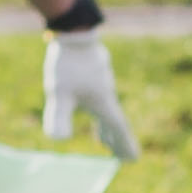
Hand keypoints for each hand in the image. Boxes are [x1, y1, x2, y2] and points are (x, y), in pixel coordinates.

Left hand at [42, 26, 136, 158]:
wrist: (74, 32)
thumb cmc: (68, 65)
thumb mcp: (60, 93)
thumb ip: (59, 116)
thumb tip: (59, 140)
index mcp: (102, 103)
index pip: (117, 129)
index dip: (125, 145)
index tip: (132, 159)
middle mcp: (106, 94)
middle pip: (113, 121)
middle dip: (116, 140)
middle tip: (120, 156)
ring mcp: (101, 82)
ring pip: (106, 109)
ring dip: (106, 126)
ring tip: (102, 139)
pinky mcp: (94, 72)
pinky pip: (100, 96)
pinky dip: (99, 109)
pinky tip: (89, 105)